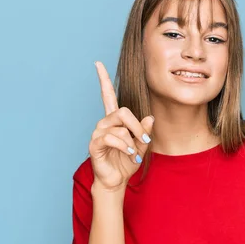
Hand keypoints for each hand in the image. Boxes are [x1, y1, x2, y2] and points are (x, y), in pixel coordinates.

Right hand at [88, 61, 153, 191]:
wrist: (117, 180)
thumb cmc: (127, 162)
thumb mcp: (141, 145)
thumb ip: (145, 131)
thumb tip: (149, 117)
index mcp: (114, 120)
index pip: (107, 95)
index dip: (103, 79)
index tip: (97, 63)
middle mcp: (104, 123)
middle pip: (123, 112)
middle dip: (138, 126)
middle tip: (145, 141)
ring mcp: (98, 133)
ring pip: (119, 127)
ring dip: (132, 141)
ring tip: (135, 153)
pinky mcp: (94, 144)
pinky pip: (111, 138)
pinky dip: (124, 146)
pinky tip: (128, 154)